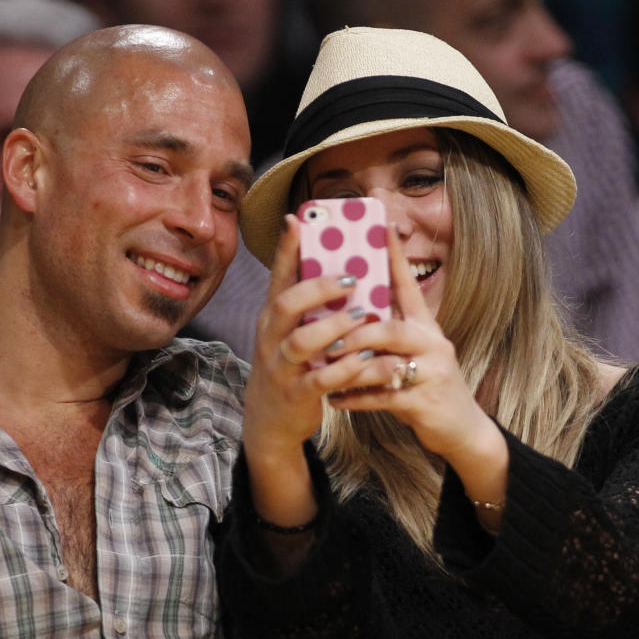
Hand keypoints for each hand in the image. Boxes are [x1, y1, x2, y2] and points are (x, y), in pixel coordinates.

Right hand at [243, 215, 377, 525]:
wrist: (271, 420)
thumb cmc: (290, 366)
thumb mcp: (291, 332)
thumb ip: (308, 305)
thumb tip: (343, 267)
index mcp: (272, 317)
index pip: (278, 276)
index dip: (287, 248)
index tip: (298, 218)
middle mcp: (271, 337)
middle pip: (286, 304)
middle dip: (318, 288)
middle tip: (352, 278)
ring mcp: (281, 367)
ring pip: (301, 341)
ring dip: (335, 327)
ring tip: (364, 316)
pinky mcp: (296, 394)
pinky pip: (320, 380)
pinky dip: (345, 369)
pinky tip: (368, 359)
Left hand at [322, 227, 508, 511]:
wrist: (462, 431)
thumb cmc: (428, 385)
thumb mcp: (414, 352)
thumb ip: (389, 330)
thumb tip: (351, 307)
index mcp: (426, 327)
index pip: (408, 286)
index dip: (395, 256)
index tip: (379, 226)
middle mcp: (432, 344)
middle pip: (392, 328)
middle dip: (356, 329)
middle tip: (325, 330)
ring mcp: (432, 374)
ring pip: (385, 363)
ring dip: (350, 364)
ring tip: (323, 363)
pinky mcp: (424, 403)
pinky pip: (383, 397)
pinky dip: (355, 399)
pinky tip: (334, 399)